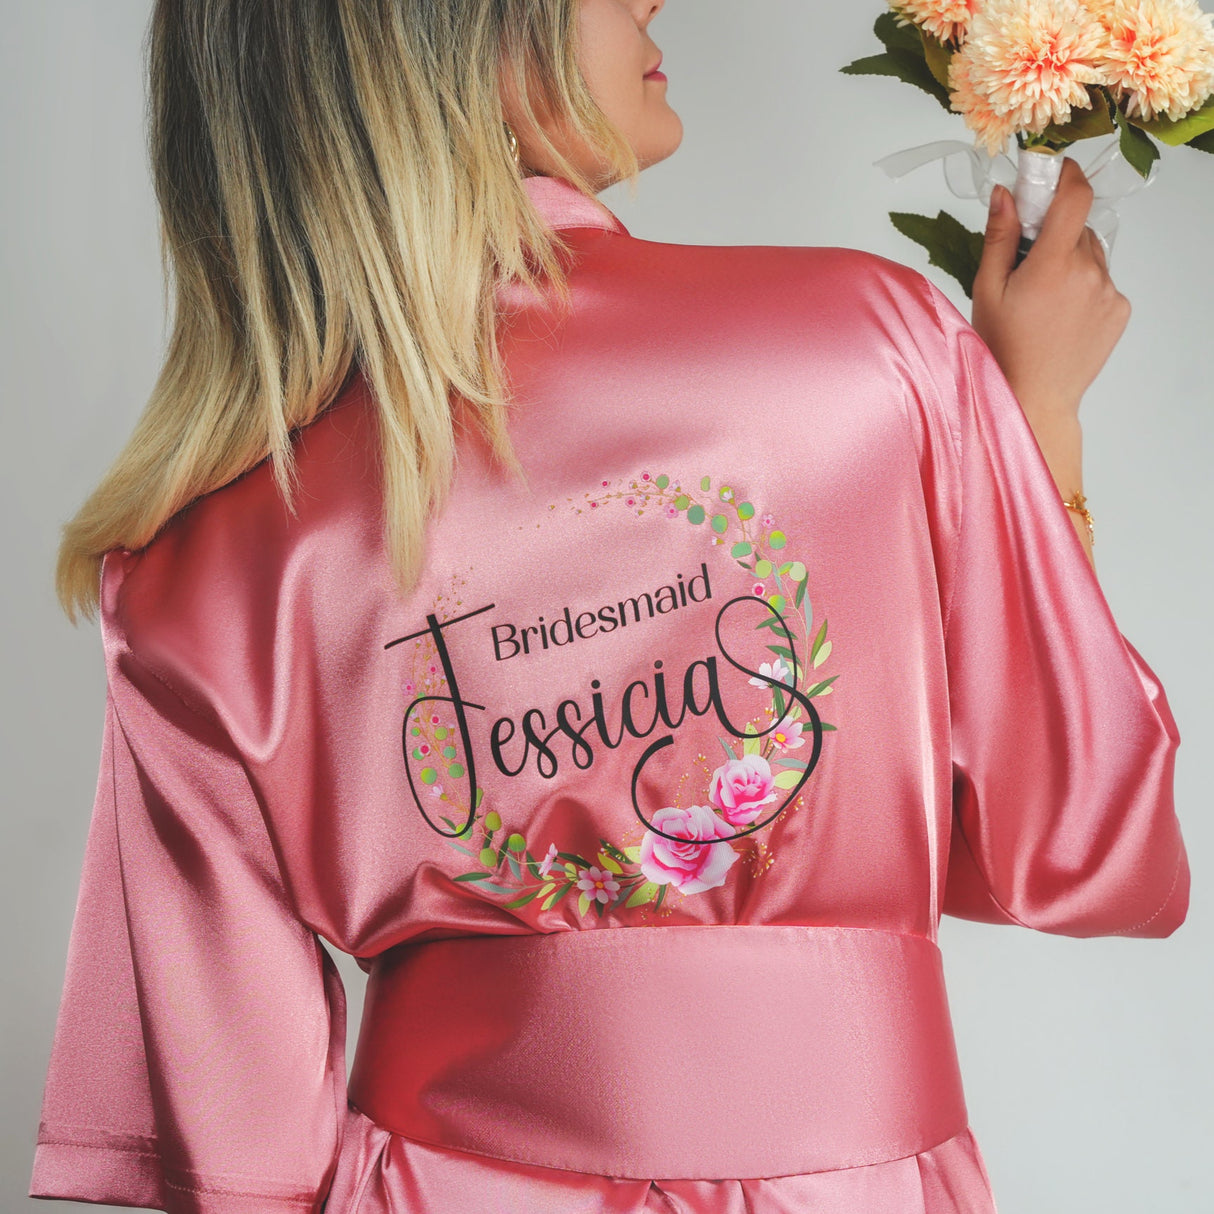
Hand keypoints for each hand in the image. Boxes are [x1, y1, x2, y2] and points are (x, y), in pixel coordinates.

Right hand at [970, 155, 1130, 421]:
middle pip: (1078, 229)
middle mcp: (1089, 272)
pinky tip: (1060, 315)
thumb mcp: (987, 290)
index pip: (1074, 196)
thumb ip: (999, 237)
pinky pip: (1102, 282)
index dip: (1065, 176)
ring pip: (1091, 255)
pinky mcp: (1119, 309)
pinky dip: (1084, 288)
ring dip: (1070, 263)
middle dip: (1055, 235)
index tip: (1053, 172)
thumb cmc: (1003, 349)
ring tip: (1043, 300)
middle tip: (1027, 265)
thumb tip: (1005, 194)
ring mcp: (1108, 291)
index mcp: (1053, 264)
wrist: (1034, 397)